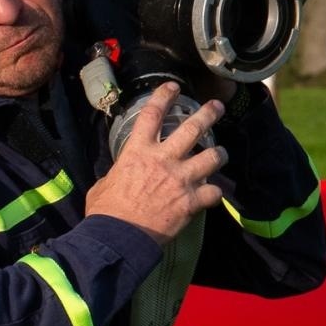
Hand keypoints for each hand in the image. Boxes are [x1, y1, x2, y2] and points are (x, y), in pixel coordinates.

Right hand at [84, 82, 227, 244]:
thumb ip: (117, 174)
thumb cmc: (106, 212)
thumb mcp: (103, 184)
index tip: (173, 87)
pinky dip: (214, 193)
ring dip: (219, 154)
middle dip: (208, 114)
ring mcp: (180, 179)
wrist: (118, 237)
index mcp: (138, 151)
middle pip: (192, 128)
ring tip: (222, 153)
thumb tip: (118, 176)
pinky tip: (212, 194)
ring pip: (212, 157)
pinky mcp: (191, 201)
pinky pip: (213, 192)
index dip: (164, 96)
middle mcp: (163, 159)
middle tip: (217, 108)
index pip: (152, 114)